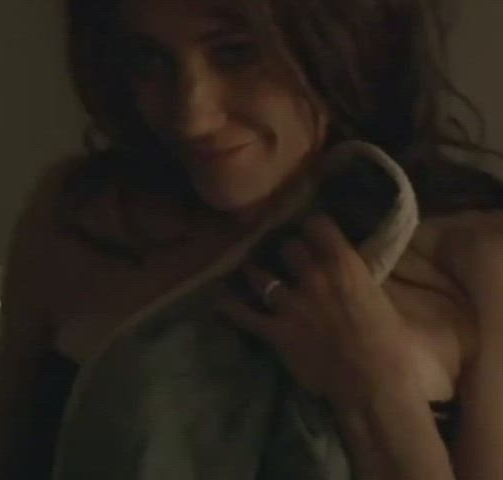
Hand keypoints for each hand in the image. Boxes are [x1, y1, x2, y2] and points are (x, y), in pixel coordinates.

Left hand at [214, 214, 418, 408]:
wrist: (374, 385)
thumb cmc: (391, 343)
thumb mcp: (382, 296)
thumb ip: (363, 277)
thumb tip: (356, 270)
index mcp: (344, 265)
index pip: (318, 224)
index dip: (314, 226)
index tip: (313, 230)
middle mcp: (313, 277)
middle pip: (288, 246)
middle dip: (288, 250)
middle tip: (289, 257)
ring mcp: (290, 304)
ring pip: (261, 274)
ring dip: (256, 271)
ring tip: (250, 268)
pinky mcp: (275, 331)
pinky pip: (243, 314)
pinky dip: (228, 305)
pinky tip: (218, 296)